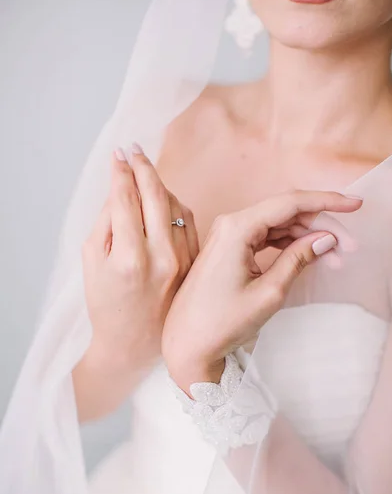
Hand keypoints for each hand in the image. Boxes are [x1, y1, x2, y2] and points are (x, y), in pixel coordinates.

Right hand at [81, 145, 197, 380]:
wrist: (135, 342)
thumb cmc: (108, 304)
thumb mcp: (92, 261)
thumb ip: (106, 221)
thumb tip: (119, 187)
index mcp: (129, 257)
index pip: (125, 199)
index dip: (121, 172)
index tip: (118, 154)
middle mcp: (161, 257)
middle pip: (156, 195)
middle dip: (143, 167)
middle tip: (134, 150)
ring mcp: (183, 261)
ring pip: (176, 205)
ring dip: (160, 184)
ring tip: (145, 172)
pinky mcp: (195, 264)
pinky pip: (189, 222)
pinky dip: (176, 205)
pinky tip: (164, 197)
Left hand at [162, 190, 361, 392]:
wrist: (186, 342)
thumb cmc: (222, 322)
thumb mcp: (268, 292)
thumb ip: (298, 259)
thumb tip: (326, 238)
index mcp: (237, 228)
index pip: (290, 202)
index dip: (327, 201)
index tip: (356, 205)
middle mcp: (231, 224)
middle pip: (286, 212)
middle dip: (321, 225)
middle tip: (350, 248)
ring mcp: (228, 235)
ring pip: (278, 224)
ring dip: (307, 236)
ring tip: (335, 258)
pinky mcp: (229, 249)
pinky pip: (265, 237)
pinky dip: (289, 244)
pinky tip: (309, 255)